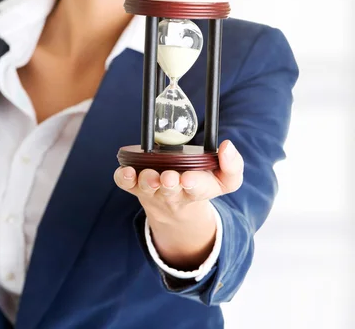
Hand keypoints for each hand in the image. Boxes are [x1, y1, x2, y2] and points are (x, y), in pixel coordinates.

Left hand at [113, 139, 243, 220]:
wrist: (176, 209)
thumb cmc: (200, 186)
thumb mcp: (225, 181)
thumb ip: (232, 166)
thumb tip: (227, 146)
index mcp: (196, 189)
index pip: (197, 187)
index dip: (193, 182)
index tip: (189, 178)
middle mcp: (172, 192)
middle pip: (169, 190)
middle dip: (169, 183)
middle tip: (168, 177)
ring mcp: (152, 189)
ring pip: (146, 187)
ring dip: (146, 181)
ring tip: (149, 175)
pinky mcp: (135, 186)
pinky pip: (126, 184)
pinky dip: (123, 178)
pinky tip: (125, 171)